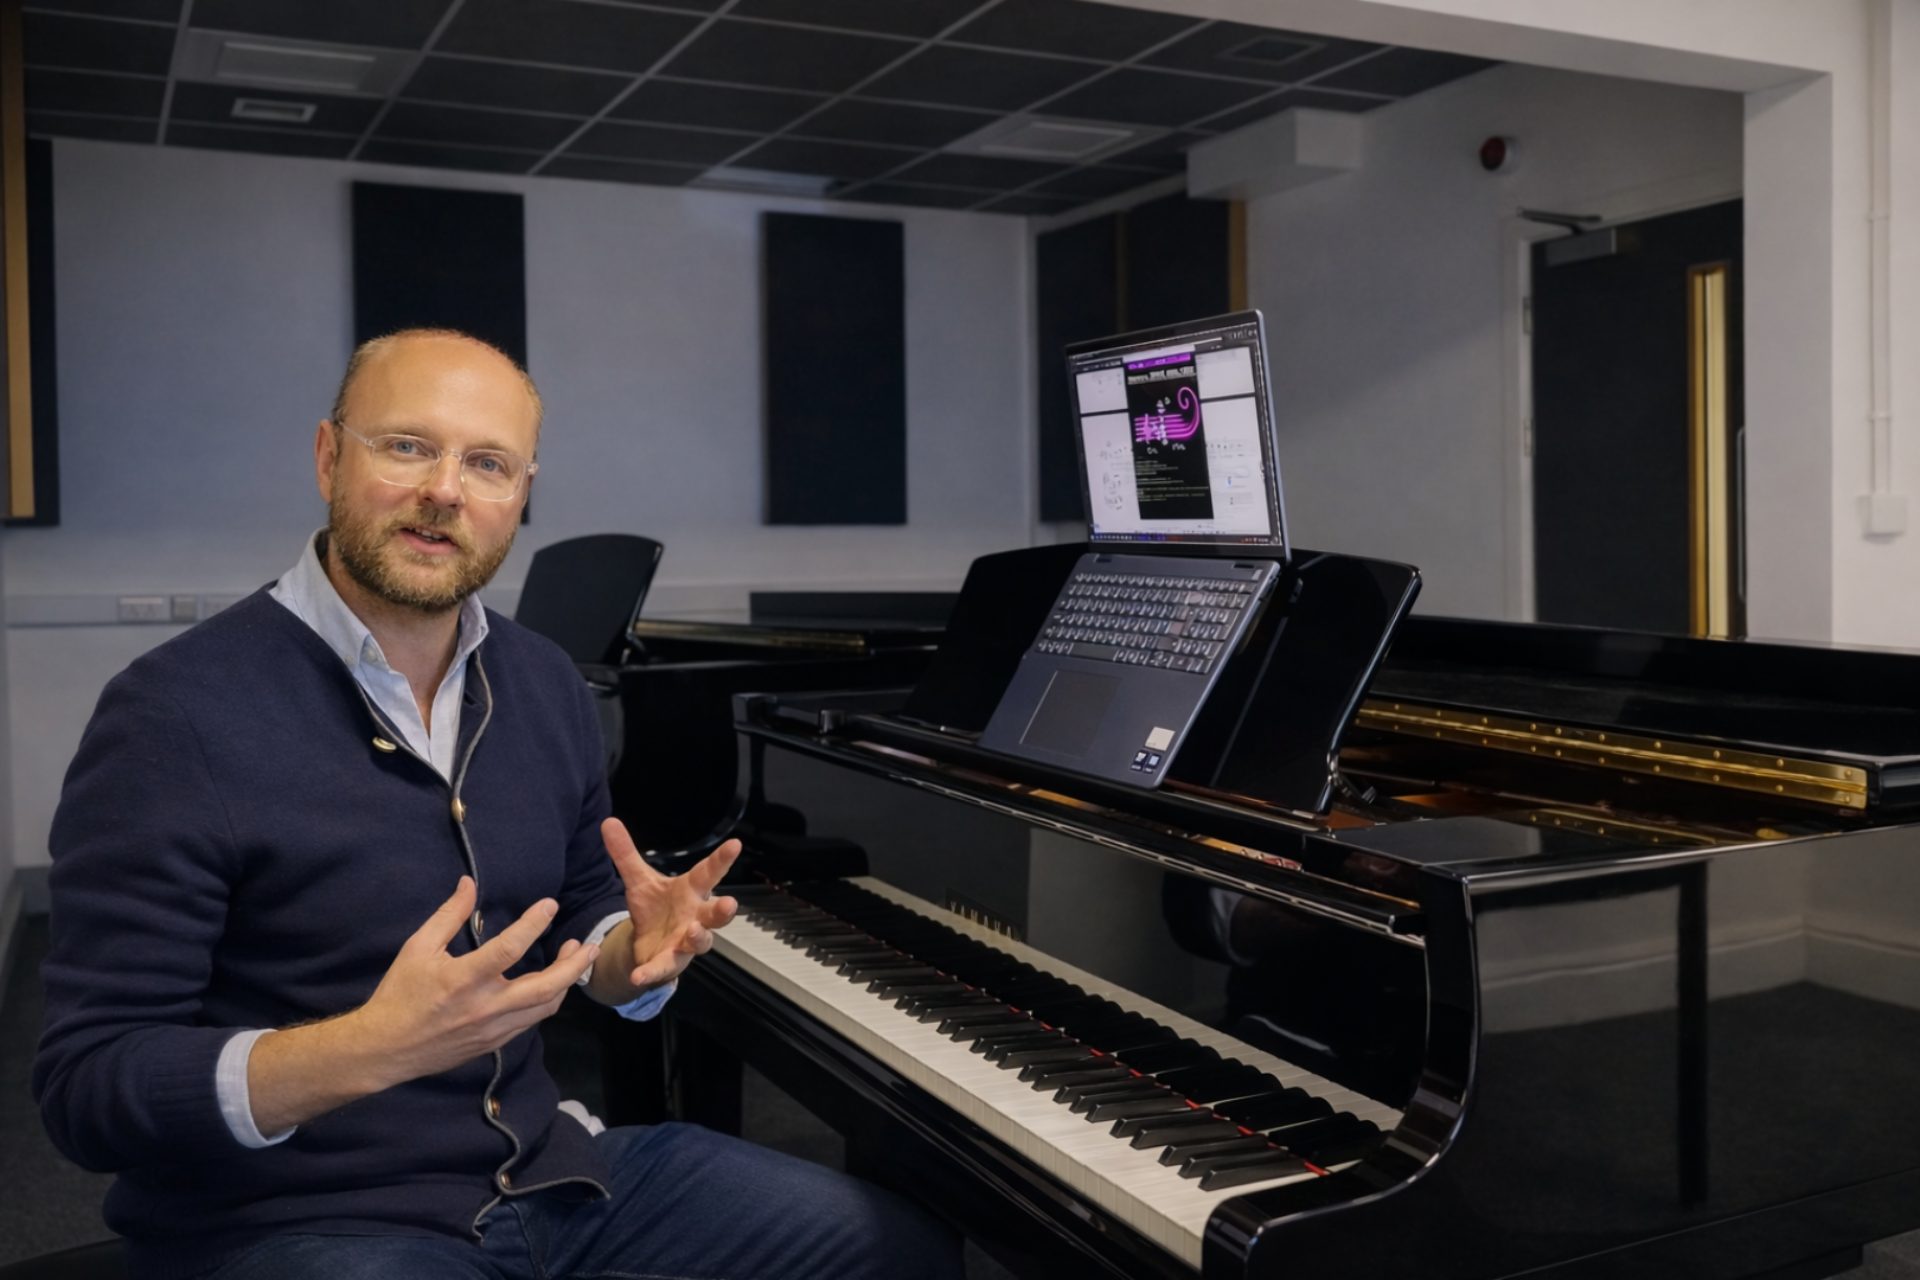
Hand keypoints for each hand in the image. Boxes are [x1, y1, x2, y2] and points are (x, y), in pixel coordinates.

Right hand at [352, 875, 599, 1085]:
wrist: (385, 1049)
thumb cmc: (400, 994)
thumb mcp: (417, 948)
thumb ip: (448, 915)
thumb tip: (469, 883)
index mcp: (465, 979)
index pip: (510, 948)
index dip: (533, 923)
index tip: (550, 905)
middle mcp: (486, 1007)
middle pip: (546, 987)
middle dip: (573, 965)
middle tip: (588, 944)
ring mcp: (493, 1029)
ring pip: (545, 1007)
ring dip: (565, 982)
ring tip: (573, 959)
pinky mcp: (494, 1043)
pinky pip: (531, 1021)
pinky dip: (546, 1001)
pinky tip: (549, 984)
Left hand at [601, 819, 739, 992]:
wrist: (645, 942)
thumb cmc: (654, 907)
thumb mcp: (638, 880)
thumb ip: (625, 854)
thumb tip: (608, 822)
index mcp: (691, 892)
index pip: (709, 872)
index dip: (722, 860)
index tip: (735, 844)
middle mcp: (696, 917)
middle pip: (716, 914)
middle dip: (724, 910)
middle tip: (730, 903)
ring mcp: (686, 942)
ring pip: (701, 942)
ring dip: (699, 937)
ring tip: (693, 932)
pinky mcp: (669, 962)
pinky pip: (663, 968)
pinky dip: (652, 972)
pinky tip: (639, 975)